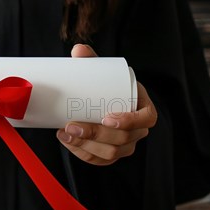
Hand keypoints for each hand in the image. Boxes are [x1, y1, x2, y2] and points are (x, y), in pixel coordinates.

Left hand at [56, 44, 157, 165]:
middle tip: (71, 124)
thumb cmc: (108, 86)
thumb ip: (92, 61)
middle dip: (95, 135)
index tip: (106, 117)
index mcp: (143, 108)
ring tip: (64, 132)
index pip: (146, 119)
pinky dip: (81, 153)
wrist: (103, 100)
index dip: (128, 121)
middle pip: (123, 140)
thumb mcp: (104, 72)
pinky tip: (67, 142)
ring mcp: (125, 145)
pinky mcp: (111, 154)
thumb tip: (78, 50)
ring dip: (85, 145)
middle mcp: (138, 130)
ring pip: (109, 152)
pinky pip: (99, 160)